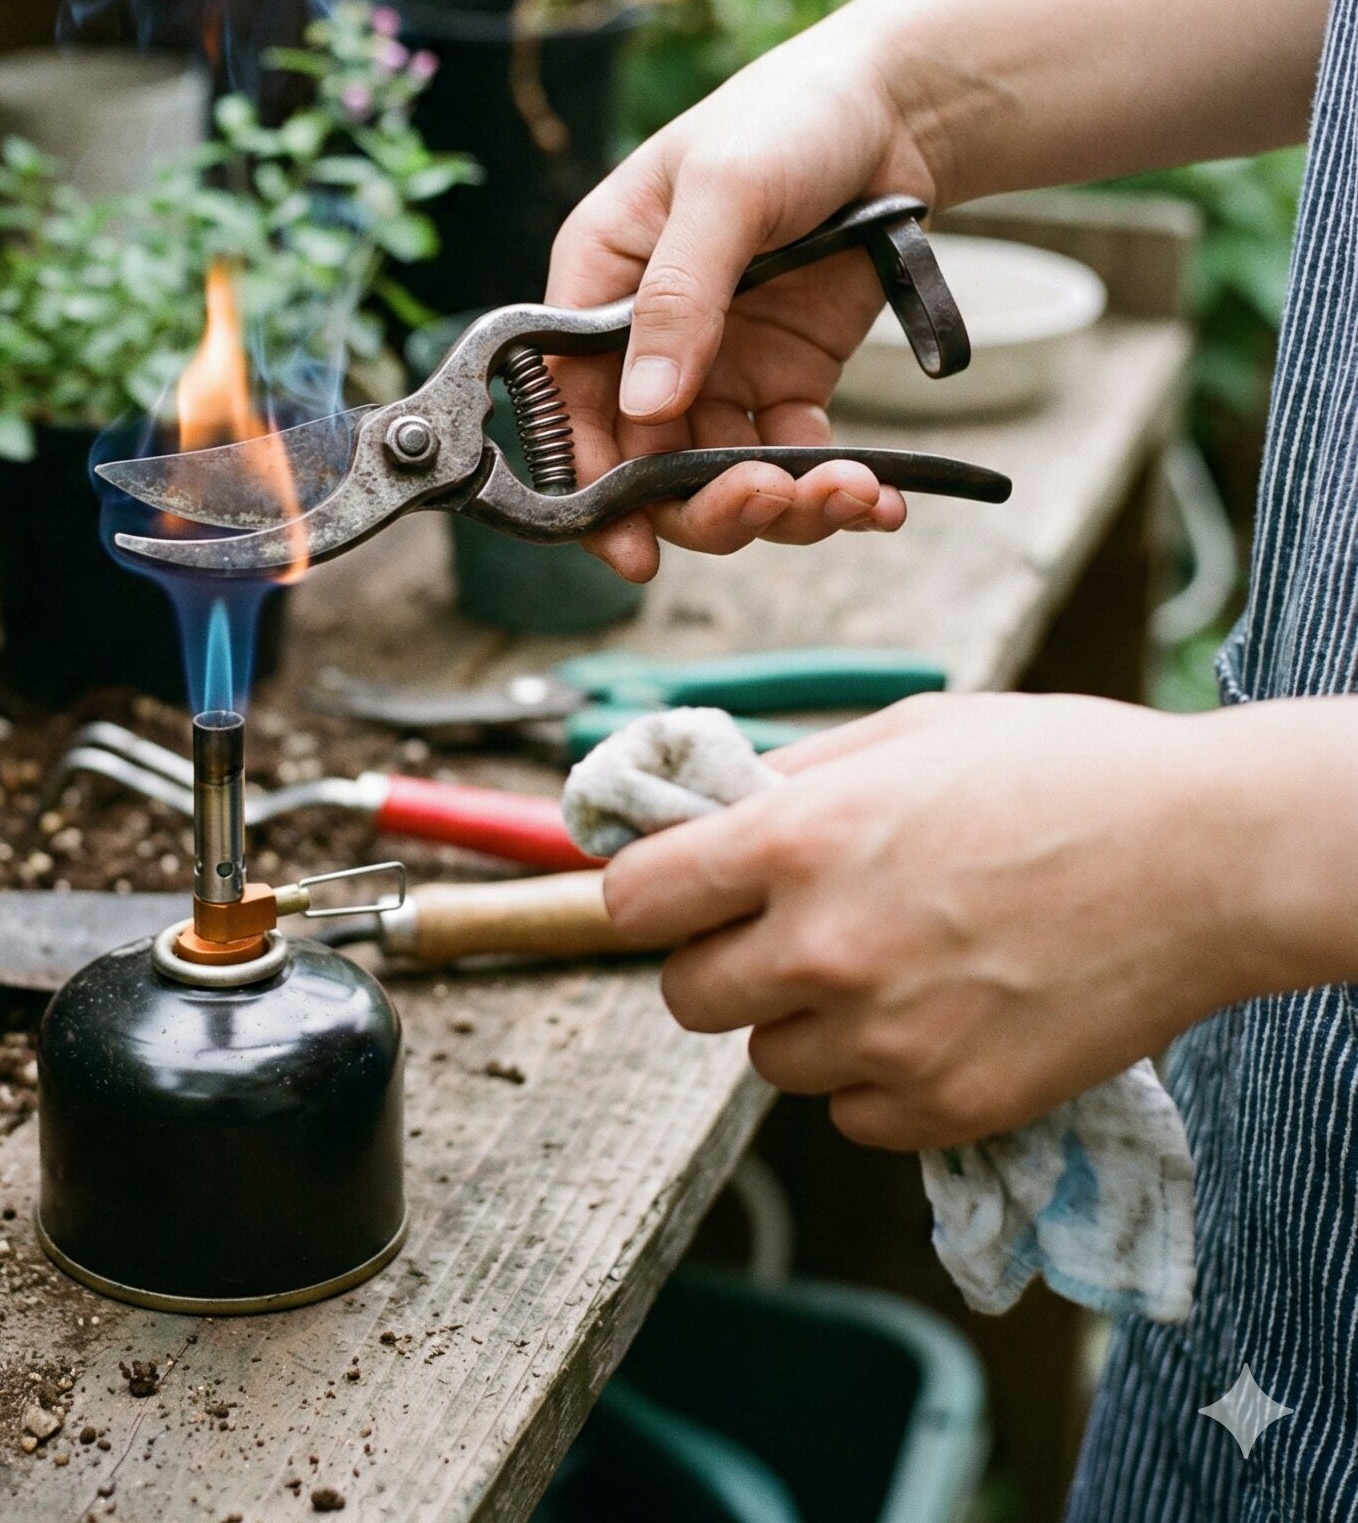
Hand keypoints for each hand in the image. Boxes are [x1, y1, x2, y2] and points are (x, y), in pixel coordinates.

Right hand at [545, 13, 945, 578]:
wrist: (899, 107)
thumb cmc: (788, 117)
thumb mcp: (724, 192)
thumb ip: (680, 296)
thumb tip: (646, 407)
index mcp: (598, 284)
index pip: (569, 404)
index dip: (592, 482)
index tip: (631, 544)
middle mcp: (645, 340)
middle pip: (645, 462)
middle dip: (703, 502)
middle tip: (766, 504)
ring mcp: (717, 367)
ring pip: (719, 474)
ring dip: (778, 504)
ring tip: (850, 495)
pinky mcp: (785, 380)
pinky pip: (792, 457)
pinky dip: (831, 488)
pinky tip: (879, 498)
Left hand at [601, 694, 1259, 1150]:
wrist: (1210, 858)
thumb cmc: (1062, 770)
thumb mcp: (907, 731)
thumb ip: (792, 777)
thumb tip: (703, 804)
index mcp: (797, 840)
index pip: (635, 899)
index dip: (647, 893)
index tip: (675, 890)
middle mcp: (823, 946)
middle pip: (685, 995)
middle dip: (719, 960)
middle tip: (783, 929)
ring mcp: (886, 1037)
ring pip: (770, 1059)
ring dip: (804, 1021)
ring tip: (888, 966)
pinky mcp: (951, 1106)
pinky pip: (853, 1115)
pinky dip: (875, 1080)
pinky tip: (934, 1018)